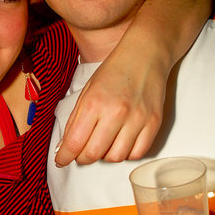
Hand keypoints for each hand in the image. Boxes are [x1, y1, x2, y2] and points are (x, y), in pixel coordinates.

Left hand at [55, 51, 165, 165]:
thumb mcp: (87, 91)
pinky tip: (121, 143)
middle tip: (82, 153)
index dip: (64, 157)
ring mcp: (137, 119)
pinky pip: (138, 153)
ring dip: (105, 156)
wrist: (146, 54)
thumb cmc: (114, 71)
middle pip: (94, 154)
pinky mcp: (154, 123)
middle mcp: (116, 113)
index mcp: (94, 103)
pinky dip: (126, 154)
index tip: (61, 161)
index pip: (75, 143)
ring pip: (116, 157)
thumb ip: (75, 120)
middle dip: (83, 158)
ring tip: (104, 144)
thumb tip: (65, 147)